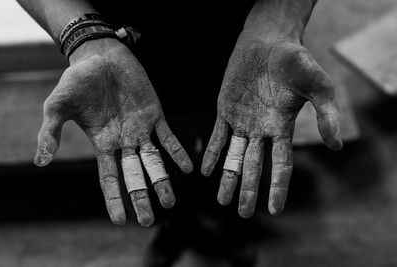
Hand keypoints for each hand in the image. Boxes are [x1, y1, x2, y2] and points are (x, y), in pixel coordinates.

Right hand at [35, 38, 192, 225]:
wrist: (100, 56)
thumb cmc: (77, 81)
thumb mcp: (57, 106)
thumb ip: (51, 133)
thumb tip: (40, 162)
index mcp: (102, 144)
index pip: (109, 177)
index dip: (114, 199)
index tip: (121, 221)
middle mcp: (124, 141)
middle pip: (135, 175)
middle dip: (141, 197)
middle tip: (149, 220)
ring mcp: (141, 129)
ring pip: (154, 161)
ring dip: (162, 180)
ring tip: (170, 202)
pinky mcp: (155, 115)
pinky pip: (169, 137)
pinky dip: (178, 152)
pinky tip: (187, 168)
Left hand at [201, 29, 341, 217]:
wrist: (269, 41)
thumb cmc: (296, 61)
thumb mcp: (319, 85)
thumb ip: (327, 114)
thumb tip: (336, 146)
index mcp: (282, 127)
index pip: (281, 164)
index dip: (278, 187)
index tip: (274, 210)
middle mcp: (261, 129)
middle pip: (253, 165)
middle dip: (247, 189)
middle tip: (242, 213)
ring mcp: (242, 121)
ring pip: (233, 155)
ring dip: (227, 177)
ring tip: (222, 200)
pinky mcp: (225, 110)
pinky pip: (217, 135)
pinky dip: (212, 152)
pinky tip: (206, 170)